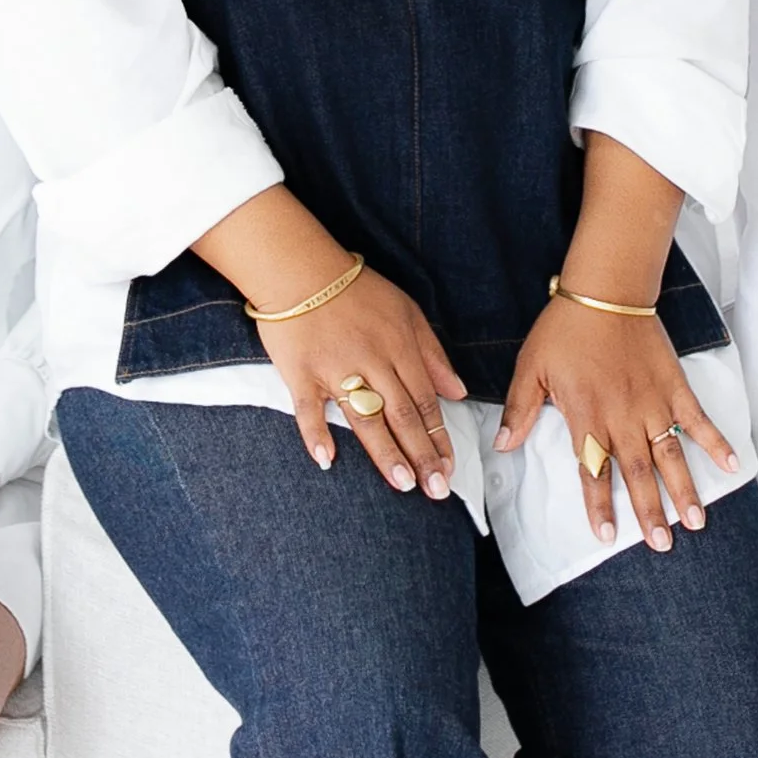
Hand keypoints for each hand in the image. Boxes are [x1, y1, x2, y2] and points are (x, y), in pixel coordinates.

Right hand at [253, 268, 466, 499]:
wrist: (300, 268)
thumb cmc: (355, 290)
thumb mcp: (406, 311)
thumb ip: (432, 353)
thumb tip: (457, 392)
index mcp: (399, 347)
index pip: (425, 401)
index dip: (439, 437)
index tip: (449, 467)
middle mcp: (372, 361)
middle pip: (402, 415)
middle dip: (422, 454)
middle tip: (435, 489)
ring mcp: (335, 369)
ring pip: (365, 418)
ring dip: (385, 453)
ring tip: (402, 483)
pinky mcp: (301, 372)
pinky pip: (308, 408)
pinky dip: (315, 434)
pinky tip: (327, 459)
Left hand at [498, 301, 736, 552]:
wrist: (605, 291)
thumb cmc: (565, 328)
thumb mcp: (530, 369)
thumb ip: (521, 410)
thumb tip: (504, 445)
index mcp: (587, 417)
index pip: (594, 471)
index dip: (599, 505)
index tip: (605, 536)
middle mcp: (623, 417)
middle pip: (637, 474)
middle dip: (649, 512)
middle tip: (661, 545)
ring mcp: (653, 403)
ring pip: (670, 456)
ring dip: (683, 490)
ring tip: (695, 522)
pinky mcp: (674, 386)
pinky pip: (697, 420)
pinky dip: (715, 442)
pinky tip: (731, 466)